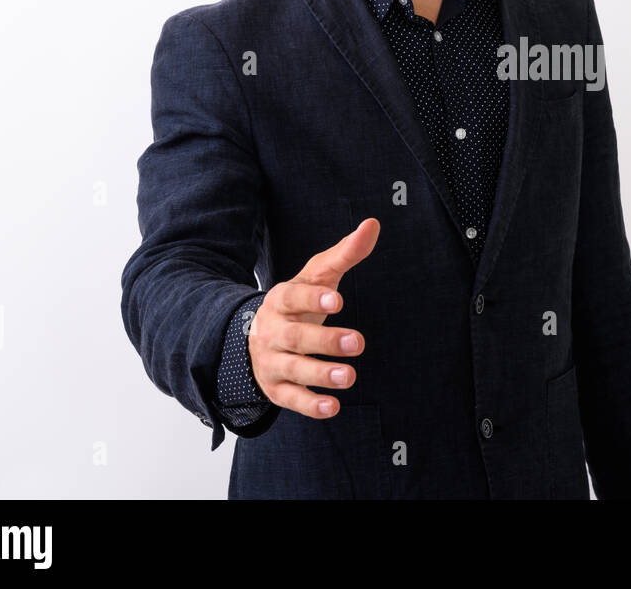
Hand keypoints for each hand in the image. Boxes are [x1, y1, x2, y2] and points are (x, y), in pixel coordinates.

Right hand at [247, 217, 377, 418]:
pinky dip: (310, 405)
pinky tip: (333, 407)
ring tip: (349, 376)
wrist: (257, 337)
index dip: (313, 299)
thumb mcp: (318, 276)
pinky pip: (291, 399)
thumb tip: (373, 224)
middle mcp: (273, 331)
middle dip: (326, 341)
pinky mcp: (276, 388)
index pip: (294, 297)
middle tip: (357, 342)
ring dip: (320, 374)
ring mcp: (272, 361)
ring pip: (293, 369)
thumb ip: (345, 253)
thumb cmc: (299, 302)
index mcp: (282, 300)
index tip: (338, 301)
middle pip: (297, 337)